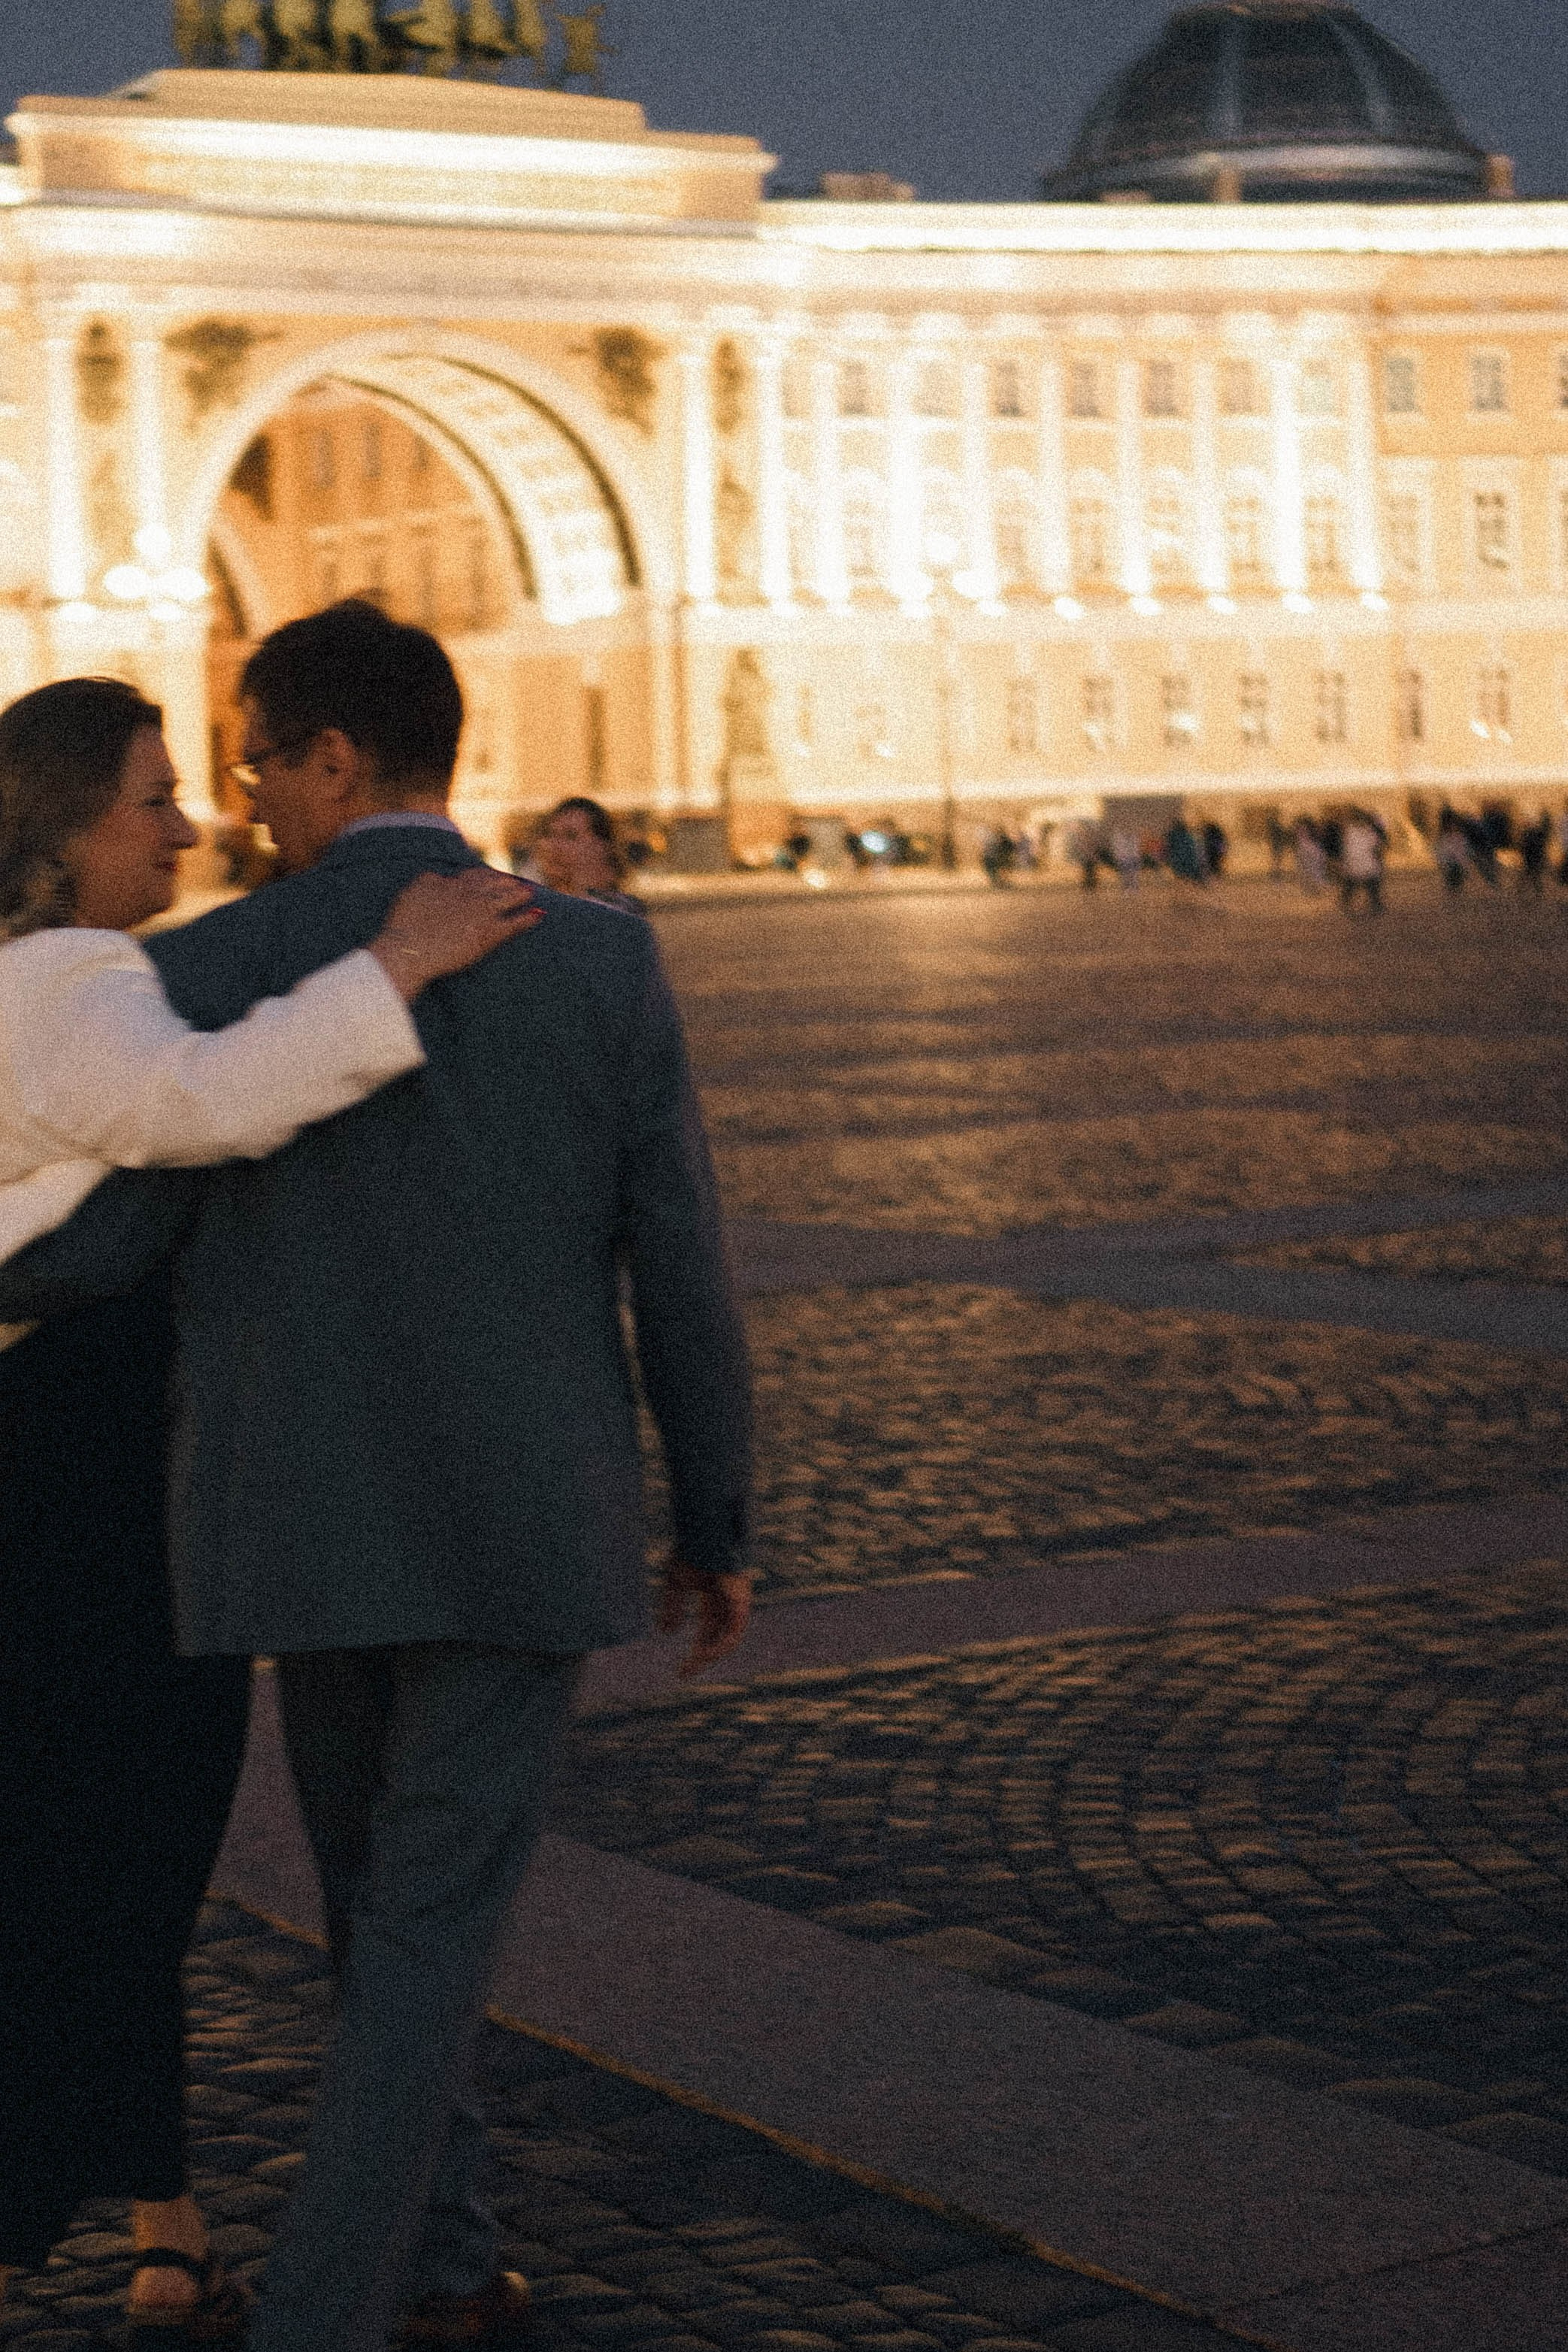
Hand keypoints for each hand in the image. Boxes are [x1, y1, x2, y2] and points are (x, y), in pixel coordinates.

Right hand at [371, 870, 539, 999]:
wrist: (410, 948)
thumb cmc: (404, 925)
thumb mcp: (412, 891)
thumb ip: (429, 880)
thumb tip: (440, 876)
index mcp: (452, 884)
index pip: (475, 875)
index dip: (487, 875)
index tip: (493, 875)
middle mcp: (471, 894)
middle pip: (496, 883)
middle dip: (507, 881)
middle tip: (517, 882)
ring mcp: (483, 913)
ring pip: (510, 898)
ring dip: (522, 894)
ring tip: (531, 892)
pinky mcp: (490, 934)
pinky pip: (515, 924)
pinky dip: (528, 919)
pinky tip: (538, 916)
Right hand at [658, 1550, 751, 1678]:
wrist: (703, 1532)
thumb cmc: (690, 1550)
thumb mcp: (676, 1582)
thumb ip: (672, 1606)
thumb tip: (666, 1633)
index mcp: (713, 1597)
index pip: (708, 1632)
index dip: (696, 1651)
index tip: (680, 1671)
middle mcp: (727, 1602)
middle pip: (718, 1639)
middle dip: (702, 1657)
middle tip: (684, 1673)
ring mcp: (736, 1601)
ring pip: (729, 1638)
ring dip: (712, 1653)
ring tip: (694, 1663)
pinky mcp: (740, 1599)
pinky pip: (734, 1630)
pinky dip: (721, 1643)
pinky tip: (704, 1652)